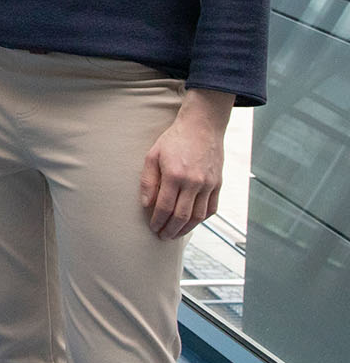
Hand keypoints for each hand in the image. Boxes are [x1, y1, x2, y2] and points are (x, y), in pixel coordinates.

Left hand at [139, 90, 233, 238]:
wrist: (202, 126)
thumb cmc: (174, 139)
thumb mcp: (153, 155)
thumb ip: (148, 181)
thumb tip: (146, 203)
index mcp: (174, 175)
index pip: (165, 207)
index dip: (158, 221)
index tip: (153, 228)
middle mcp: (194, 182)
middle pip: (182, 216)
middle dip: (170, 230)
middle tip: (162, 236)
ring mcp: (208, 184)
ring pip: (198, 216)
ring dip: (186, 229)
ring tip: (175, 234)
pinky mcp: (218, 184)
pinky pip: (211, 208)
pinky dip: (202, 219)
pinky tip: (192, 223)